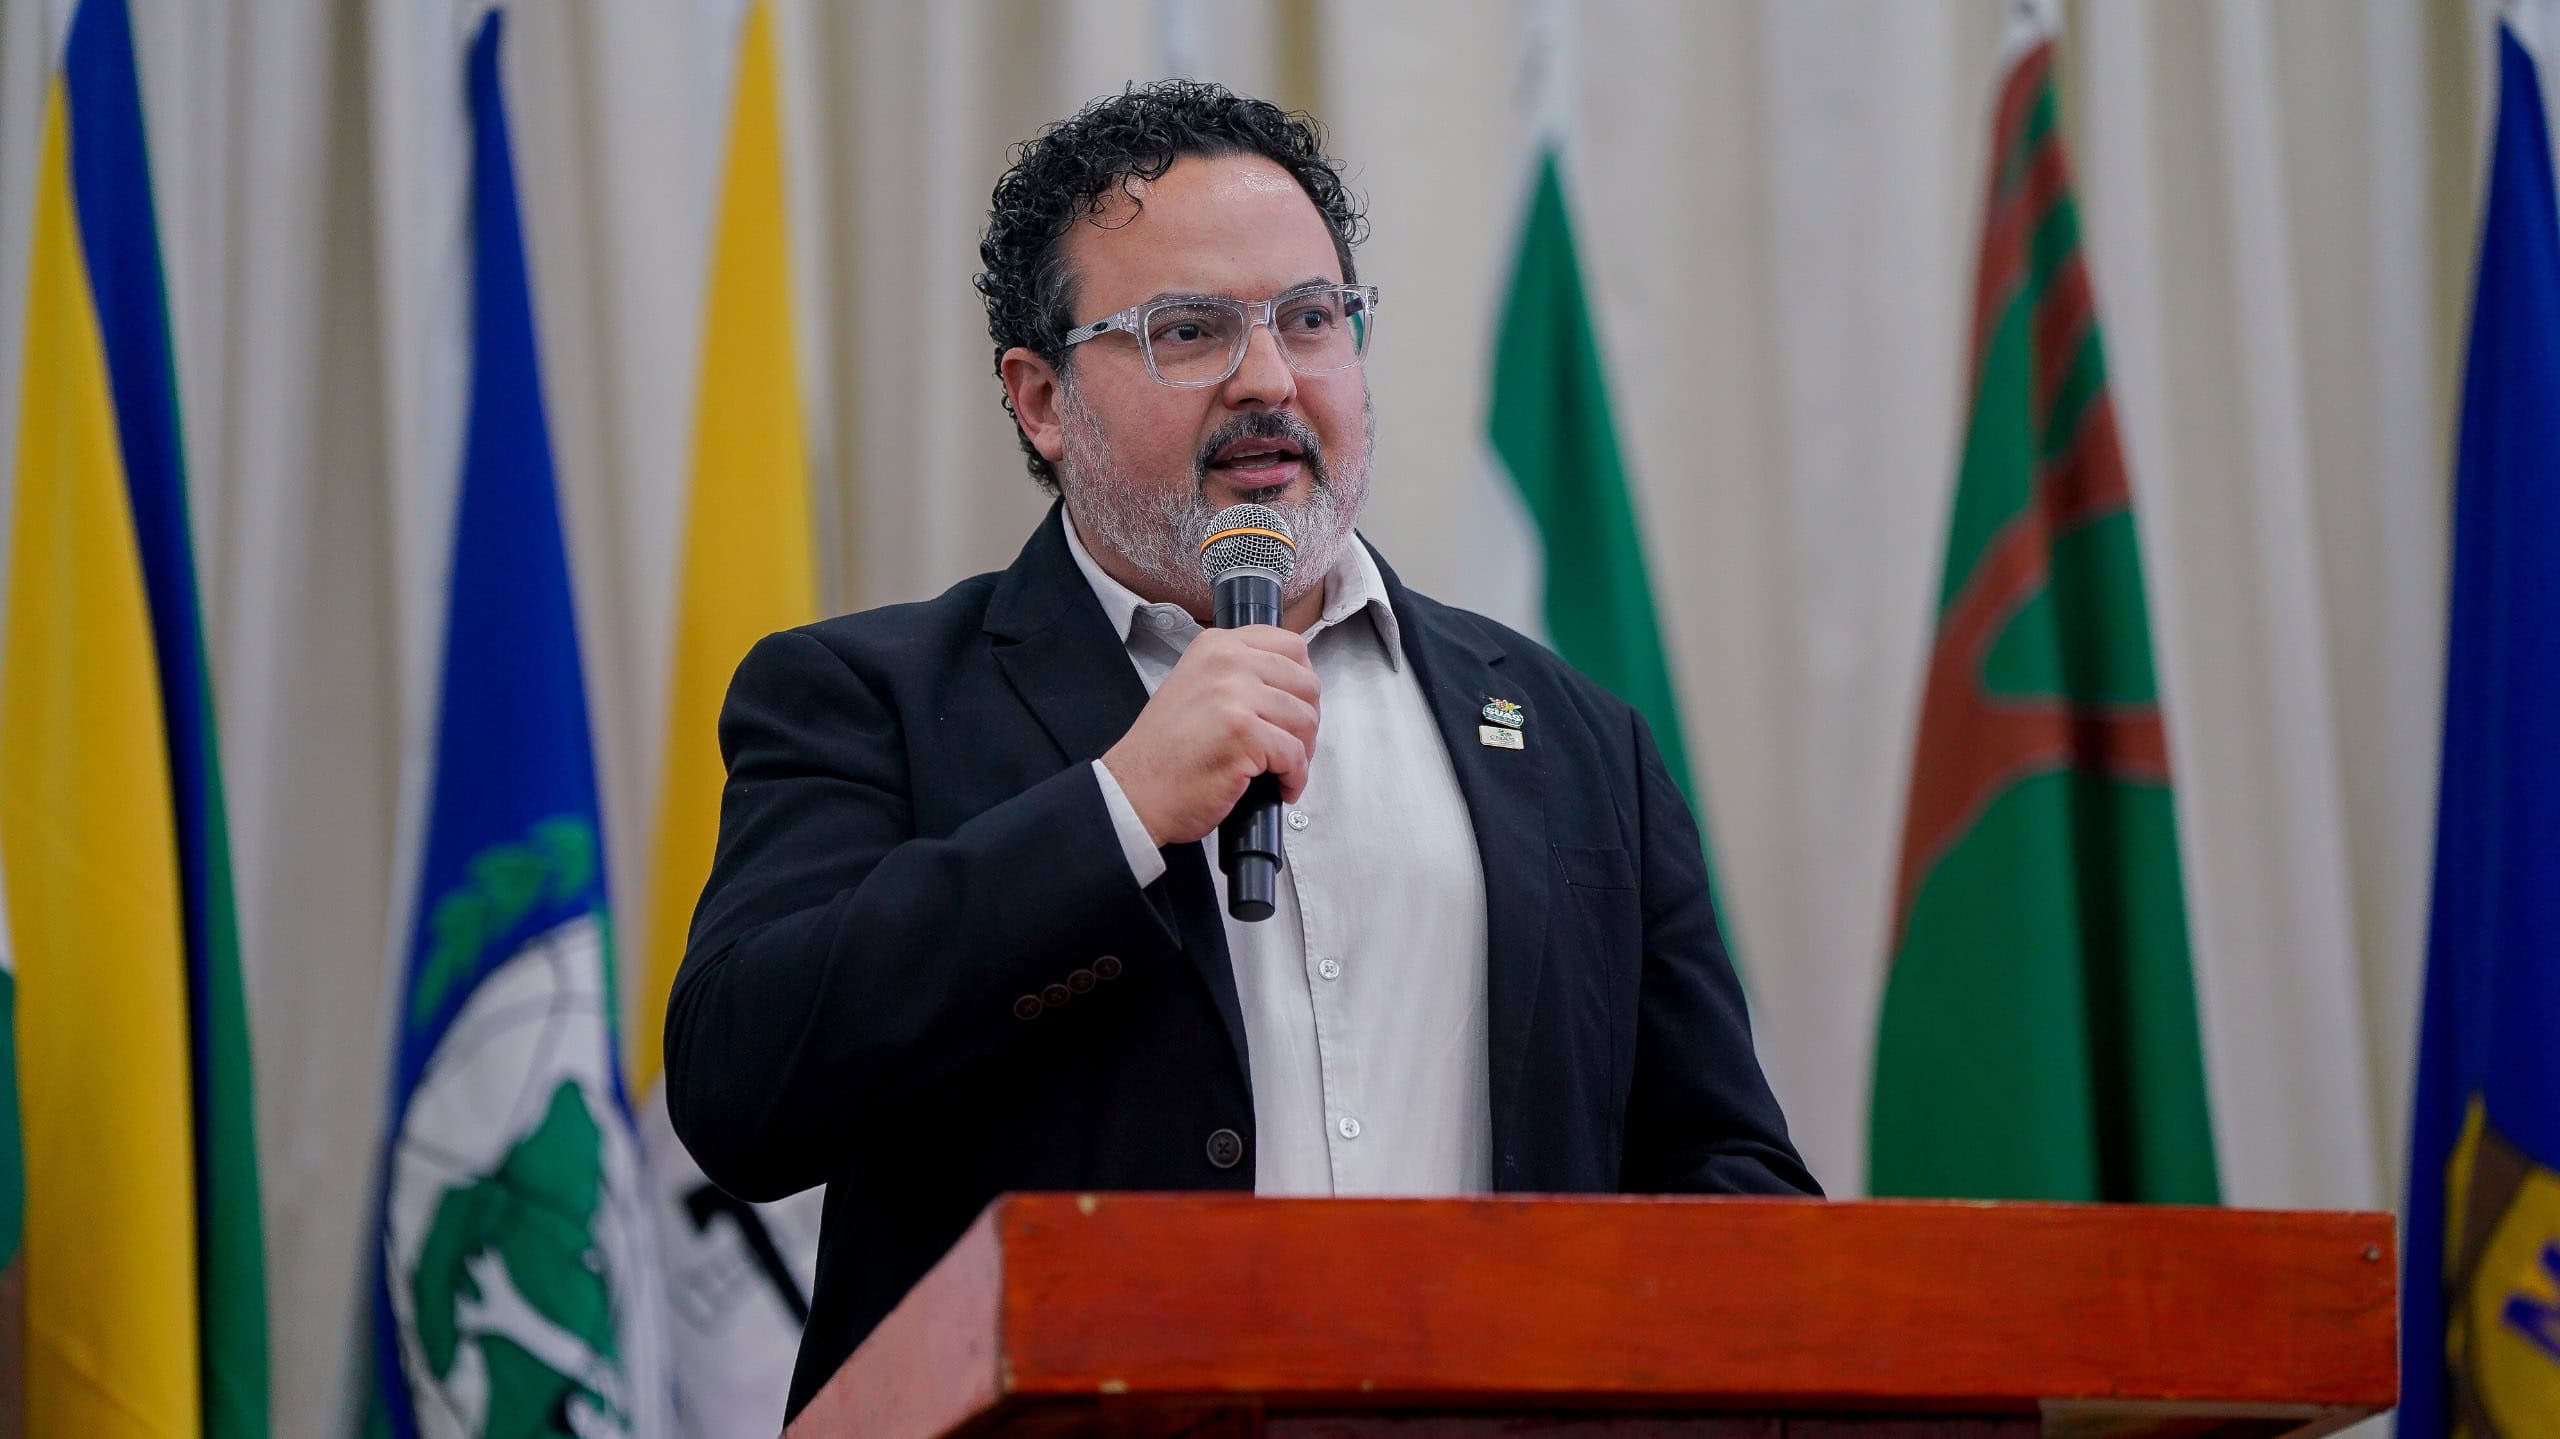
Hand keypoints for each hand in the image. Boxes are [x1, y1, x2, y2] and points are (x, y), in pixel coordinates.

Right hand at [1102, 626, 1319, 846]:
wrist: (1135, 790)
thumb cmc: (1165, 751)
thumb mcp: (1197, 685)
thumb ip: (1239, 674)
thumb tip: (1291, 685)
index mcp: (1217, 646)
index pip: (1292, 646)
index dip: (1302, 683)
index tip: (1294, 707)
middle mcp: (1227, 662)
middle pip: (1307, 683)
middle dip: (1307, 721)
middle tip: (1291, 746)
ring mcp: (1235, 695)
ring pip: (1306, 719)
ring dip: (1302, 752)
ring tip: (1281, 769)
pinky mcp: (1244, 733)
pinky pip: (1295, 755)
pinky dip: (1294, 778)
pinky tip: (1279, 786)